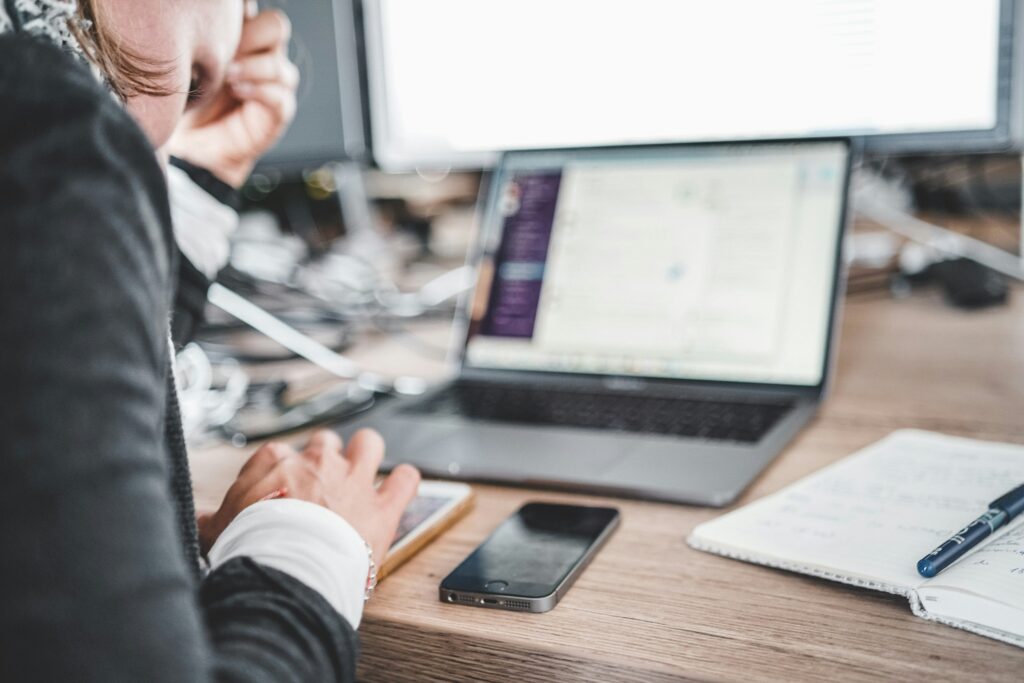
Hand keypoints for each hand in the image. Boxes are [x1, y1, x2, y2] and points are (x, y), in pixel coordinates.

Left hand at [167, 8, 298, 187]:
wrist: (193, 145)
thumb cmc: (188, 102)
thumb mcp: (188, 67)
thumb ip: (200, 43)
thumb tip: (192, 18)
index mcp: (242, 38)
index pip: (253, 11)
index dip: (242, 11)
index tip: (219, 21)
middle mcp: (262, 55)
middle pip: (276, 26)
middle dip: (251, 35)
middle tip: (226, 49)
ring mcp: (275, 82)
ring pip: (279, 61)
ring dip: (252, 66)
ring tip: (227, 76)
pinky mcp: (279, 110)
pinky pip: (280, 93)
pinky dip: (258, 90)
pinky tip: (237, 91)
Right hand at [197, 429, 420, 562]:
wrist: (286, 567)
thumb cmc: (252, 546)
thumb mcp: (219, 531)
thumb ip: (213, 520)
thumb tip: (200, 519)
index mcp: (278, 463)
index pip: (279, 456)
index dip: (281, 474)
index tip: (279, 492)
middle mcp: (319, 463)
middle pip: (326, 443)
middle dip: (325, 456)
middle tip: (321, 482)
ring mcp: (354, 481)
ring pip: (369, 445)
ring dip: (367, 454)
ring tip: (364, 470)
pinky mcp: (383, 507)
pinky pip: (405, 480)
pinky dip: (405, 481)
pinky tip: (401, 485)